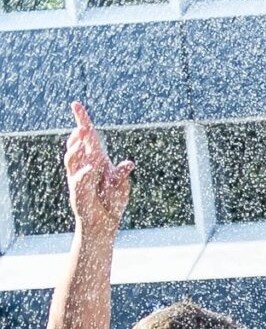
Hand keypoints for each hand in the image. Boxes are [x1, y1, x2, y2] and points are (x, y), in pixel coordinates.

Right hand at [63, 103, 132, 233]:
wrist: (103, 224)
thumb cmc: (112, 202)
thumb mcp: (121, 187)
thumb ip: (122, 175)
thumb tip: (129, 163)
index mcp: (97, 160)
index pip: (88, 137)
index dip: (82, 120)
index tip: (75, 104)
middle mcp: (85, 166)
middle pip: (76, 145)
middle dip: (77, 135)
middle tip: (81, 127)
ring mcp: (78, 178)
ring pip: (72, 160)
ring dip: (76, 149)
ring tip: (81, 140)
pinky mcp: (77, 192)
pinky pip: (79, 181)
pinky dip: (85, 174)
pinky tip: (91, 169)